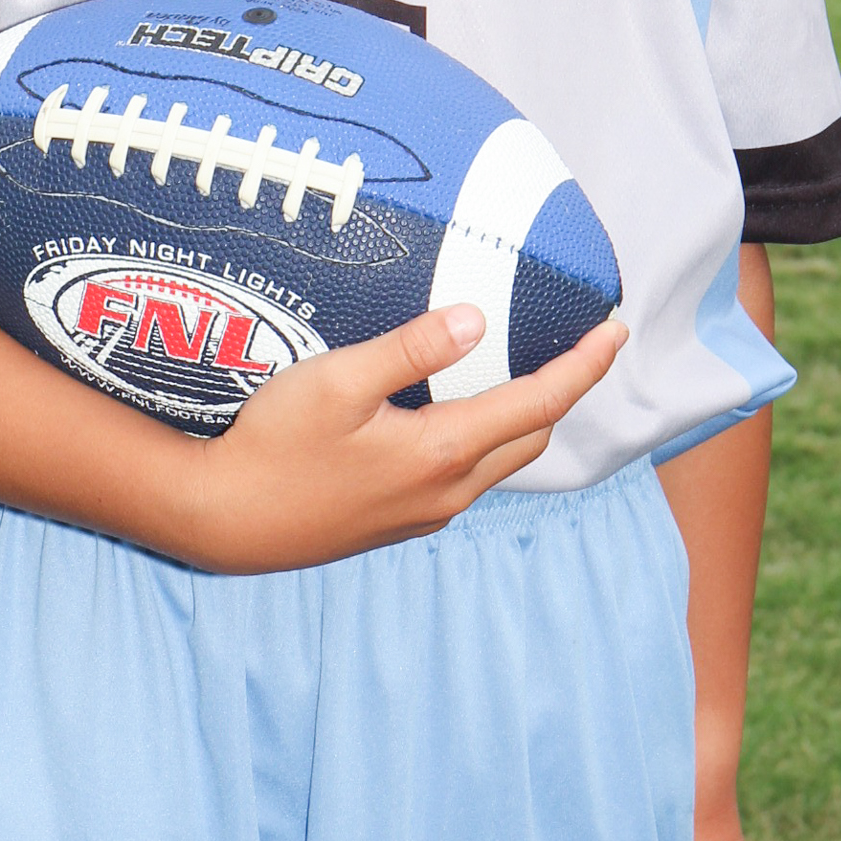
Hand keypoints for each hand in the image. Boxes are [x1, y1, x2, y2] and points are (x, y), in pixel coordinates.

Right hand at [177, 304, 625, 573]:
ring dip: (523, 415)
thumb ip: (410, 349)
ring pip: (498, 459)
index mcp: (442, 453)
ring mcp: (424, 513)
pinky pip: (465, 474)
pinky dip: (483, 436)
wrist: (223, 522)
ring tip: (523, 367)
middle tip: (577, 342)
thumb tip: (477, 318)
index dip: (584, 365)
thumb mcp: (337, 380)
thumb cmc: (273, 444)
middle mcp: (446, 491)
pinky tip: (456, 409)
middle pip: (530, 435)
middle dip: (562, 389)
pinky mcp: (398, 521)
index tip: (617, 329)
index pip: (540, 404)